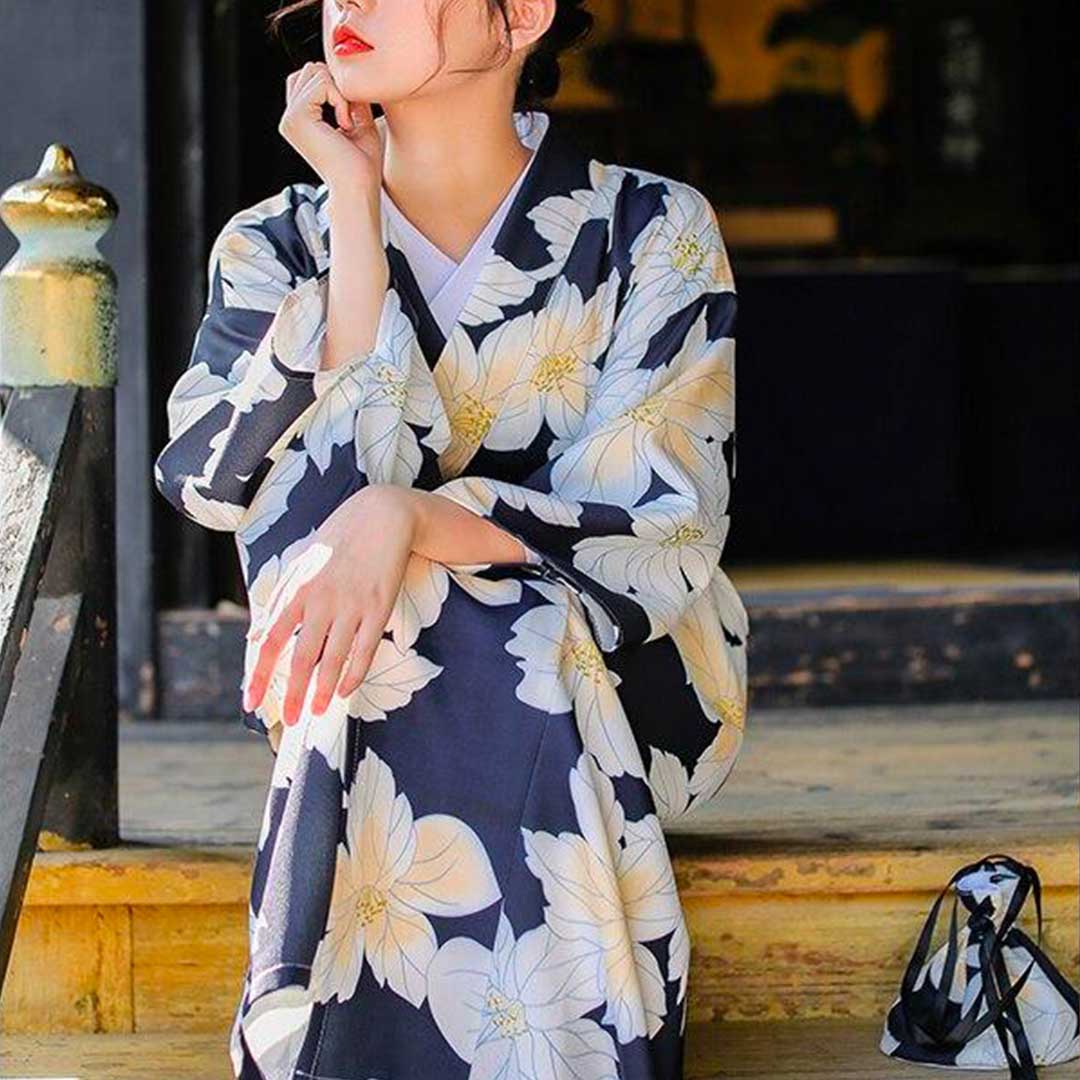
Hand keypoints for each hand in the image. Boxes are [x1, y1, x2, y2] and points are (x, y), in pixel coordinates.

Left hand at [243, 485, 415, 726]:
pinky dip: (354, 674)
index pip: (270, 641)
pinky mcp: (378, 608)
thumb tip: (253, 635)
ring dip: (324, 691)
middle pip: (303, 658)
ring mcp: (352, 606)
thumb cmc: (337, 542)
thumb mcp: (299, 565)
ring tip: (317, 712)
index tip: (251, 702)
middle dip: (294, 694)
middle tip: (289, 721)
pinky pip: (364, 651)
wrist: (381, 517)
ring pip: (334, 660)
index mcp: (297, 590)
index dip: (259, 675)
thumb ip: (277, 601)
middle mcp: (321, 601)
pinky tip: (346, 690)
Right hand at [278, 61, 383, 197]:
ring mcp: (290, 117)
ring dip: (339, 92)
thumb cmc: (362, 166)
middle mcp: (290, 118)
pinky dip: (340, 98)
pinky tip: (344, 124)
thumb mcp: (360, 124)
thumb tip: (350, 76)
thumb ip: (352, 99)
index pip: (312, 79)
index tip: (350, 119)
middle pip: (311, 69)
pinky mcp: (296, 117)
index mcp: (301, 121)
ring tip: (347, 123)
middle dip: (337, 85)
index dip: (338, 88)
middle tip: (349, 119)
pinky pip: (321, 82)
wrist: (358, 189)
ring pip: (315, 71)